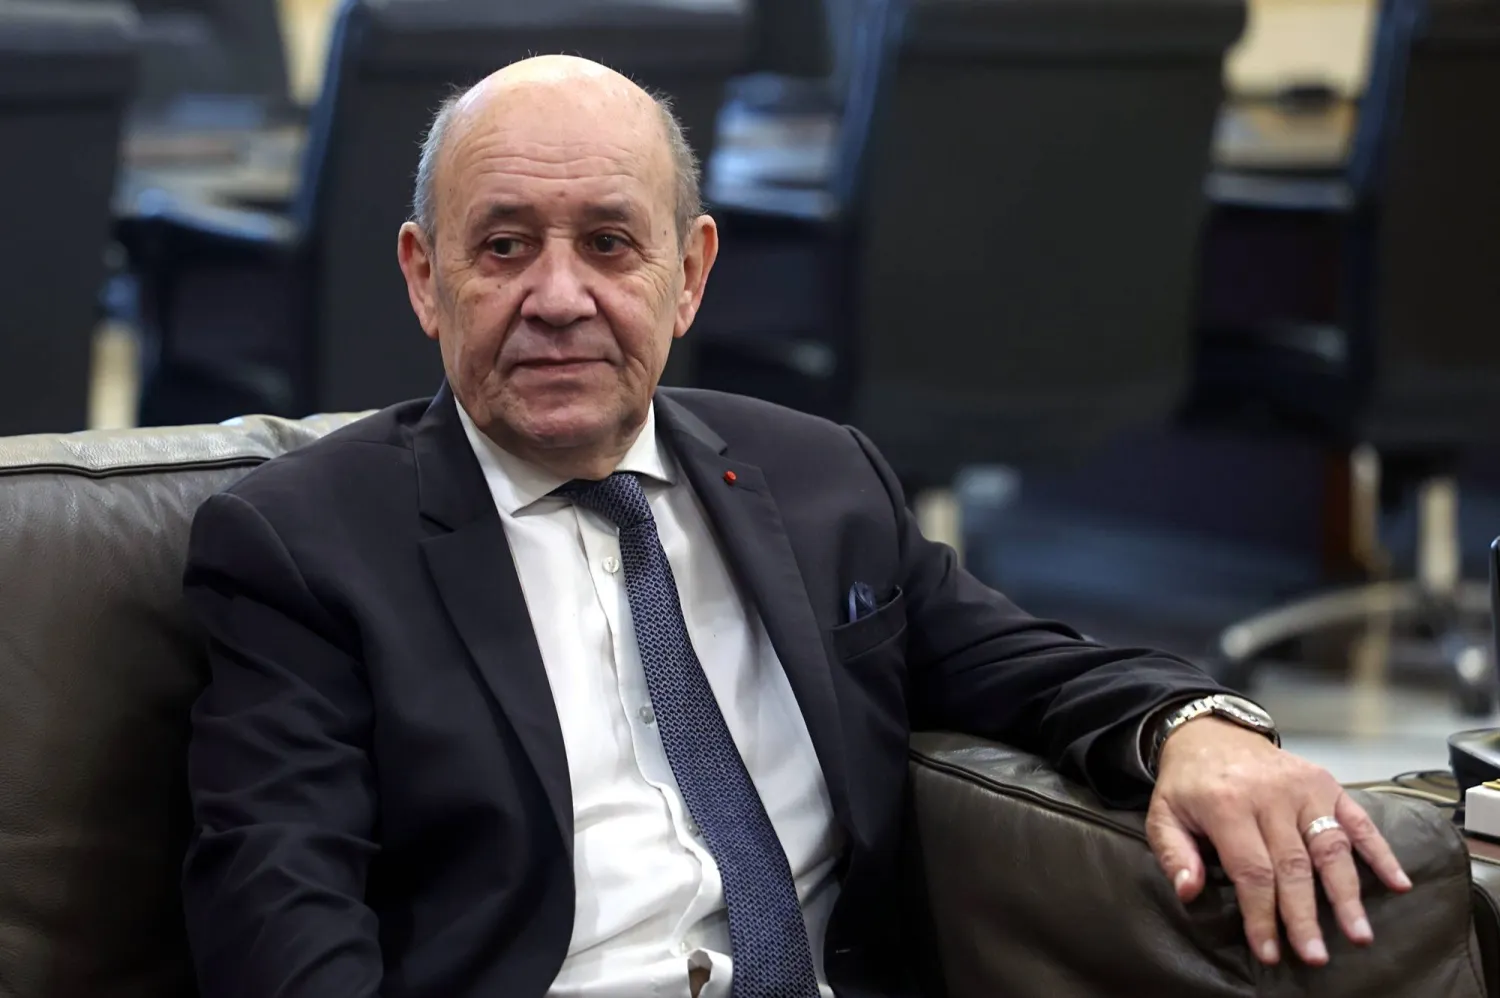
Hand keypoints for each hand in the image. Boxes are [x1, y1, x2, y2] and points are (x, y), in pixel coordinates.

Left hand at [1145, 717, 1411, 966]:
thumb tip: (1188, 891)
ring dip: (1346, 894)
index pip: (1251, 870)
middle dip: (1305, 916)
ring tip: (1359, 934)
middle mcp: (1271, 794)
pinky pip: (1358, 820)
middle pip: (1294, 865)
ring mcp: (1304, 787)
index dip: (1261, 914)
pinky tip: (1398, 882)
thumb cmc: (1189, 784)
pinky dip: (1380, 852)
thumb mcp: (1163, 814)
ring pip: (1330, 846)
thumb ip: (1174, 854)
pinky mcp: (1327, 782)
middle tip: (1315, 955)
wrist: (1212, 733)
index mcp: (1227, 804)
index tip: (1269, 951)